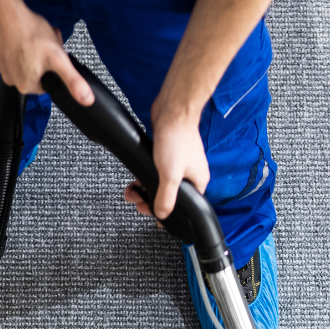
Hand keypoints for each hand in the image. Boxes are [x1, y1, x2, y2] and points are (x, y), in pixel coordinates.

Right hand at [0, 0, 91, 105]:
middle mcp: (10, 80)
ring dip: (29, 51)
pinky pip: (9, 53)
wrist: (3, 12)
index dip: (52, 68)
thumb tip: (86, 99)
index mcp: (25, 85)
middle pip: (34, 72)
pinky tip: (19, 34)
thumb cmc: (28, 32)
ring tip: (31, 37)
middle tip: (42, 45)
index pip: (46, 83)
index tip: (51, 56)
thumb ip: (73, 80)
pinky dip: (15, 45)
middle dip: (41, 59)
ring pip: (22, 62)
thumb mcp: (58, 58)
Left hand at [123, 101, 208, 225]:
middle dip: (150, 202)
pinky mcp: (168, 155)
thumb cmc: (177, 138)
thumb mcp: (170, 175)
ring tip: (132, 192)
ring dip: (144, 190)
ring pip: (160, 184)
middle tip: (138, 203)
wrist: (172, 111)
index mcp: (197, 182)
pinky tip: (135, 179)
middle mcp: (190, 174)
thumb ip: (165, 197)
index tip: (154, 217)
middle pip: (170, 197)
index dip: (169, 214)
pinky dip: (145, 177)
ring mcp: (179, 164)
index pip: (185, 207)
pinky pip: (156, 172)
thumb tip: (161, 214)